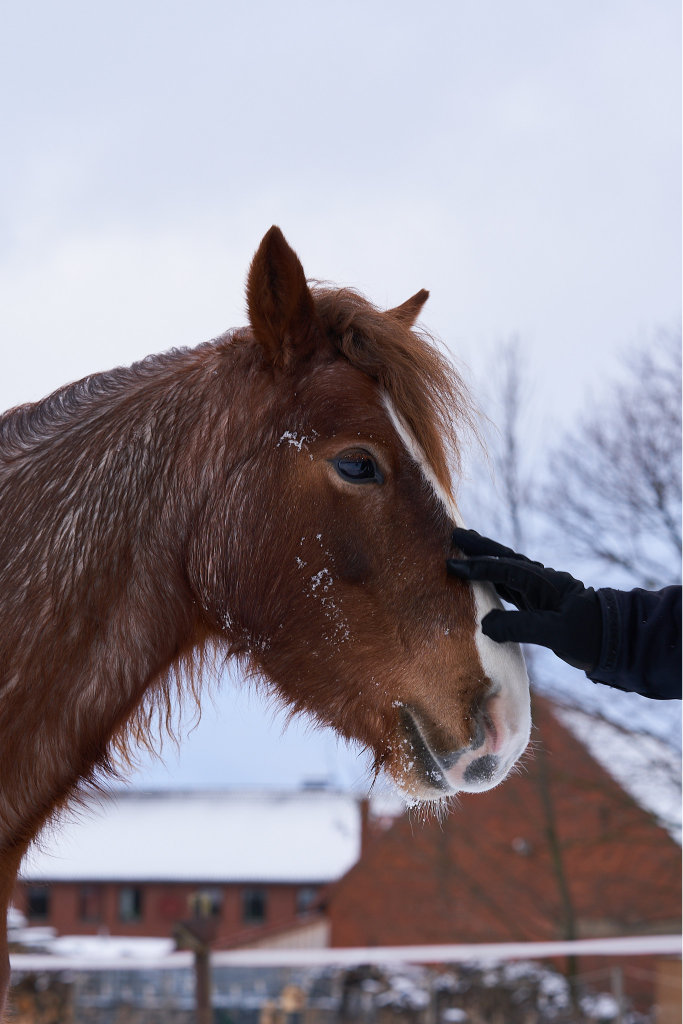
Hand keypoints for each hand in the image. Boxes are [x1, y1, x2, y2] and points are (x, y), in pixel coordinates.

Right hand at [447, 529, 601, 672]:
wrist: (613, 641)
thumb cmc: (587, 636)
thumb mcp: (555, 633)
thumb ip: (520, 627)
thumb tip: (485, 625)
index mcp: (542, 583)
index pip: (503, 570)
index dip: (476, 568)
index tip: (451, 565)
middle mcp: (539, 581)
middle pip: (504, 558)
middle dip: (480, 547)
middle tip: (454, 534)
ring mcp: (539, 591)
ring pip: (506, 569)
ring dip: (485, 559)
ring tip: (465, 548)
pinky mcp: (539, 603)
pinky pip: (510, 585)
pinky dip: (493, 578)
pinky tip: (484, 578)